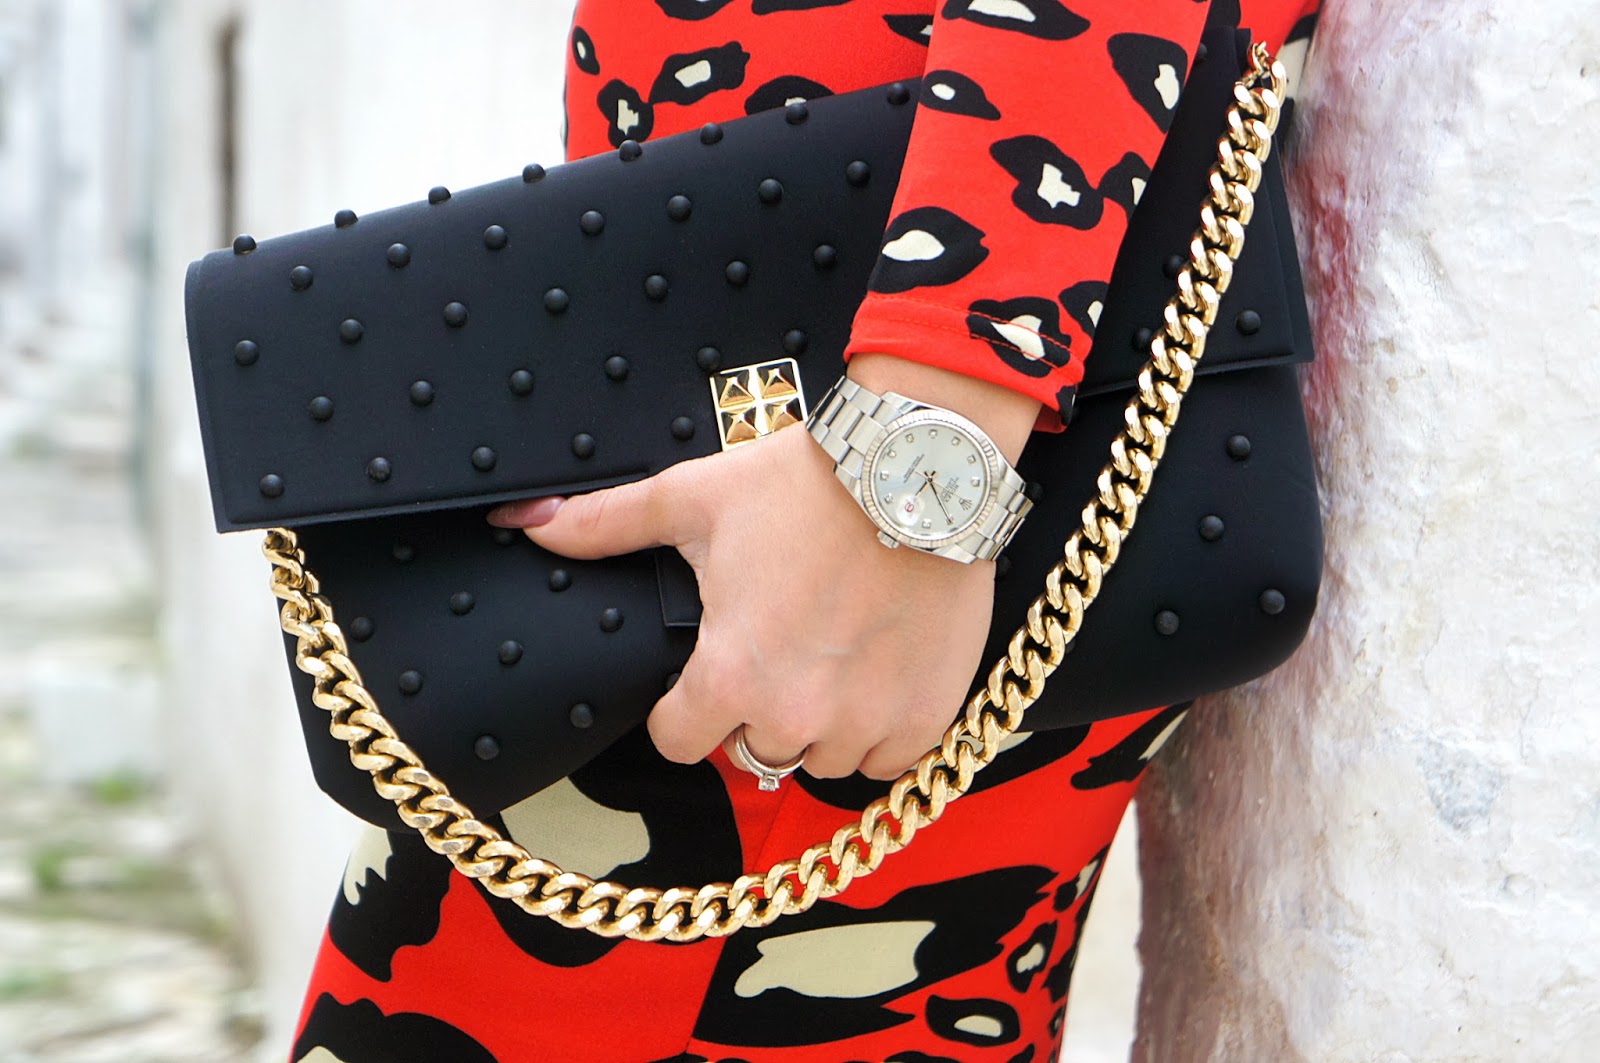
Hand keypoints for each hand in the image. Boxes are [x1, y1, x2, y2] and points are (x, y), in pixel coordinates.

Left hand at [487, 354, 1040, 781]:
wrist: (921, 468)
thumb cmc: (805, 484)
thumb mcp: (695, 500)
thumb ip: (606, 526)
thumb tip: (523, 525)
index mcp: (729, 675)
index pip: (678, 743)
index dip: (684, 708)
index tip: (706, 675)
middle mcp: (796, 716)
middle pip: (754, 751)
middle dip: (757, 709)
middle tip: (779, 648)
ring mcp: (867, 723)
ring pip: (822, 761)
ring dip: (821, 723)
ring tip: (832, 655)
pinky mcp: (927, 717)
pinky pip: (888, 761)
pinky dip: (882, 729)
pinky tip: (878, 674)